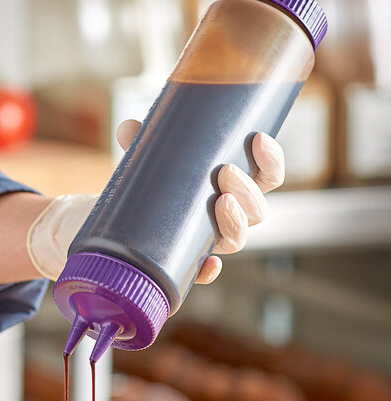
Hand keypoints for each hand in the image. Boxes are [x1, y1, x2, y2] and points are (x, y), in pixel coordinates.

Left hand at [116, 120, 284, 284]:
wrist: (130, 210)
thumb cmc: (154, 176)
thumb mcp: (152, 153)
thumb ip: (143, 138)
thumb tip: (128, 129)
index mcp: (233, 186)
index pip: (267, 177)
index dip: (271, 160)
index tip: (259, 138)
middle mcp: (229, 214)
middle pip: (257, 211)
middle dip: (248, 191)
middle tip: (225, 171)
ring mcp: (211, 238)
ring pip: (239, 238)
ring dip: (237, 222)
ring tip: (220, 200)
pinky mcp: (189, 258)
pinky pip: (204, 271)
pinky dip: (210, 270)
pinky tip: (210, 263)